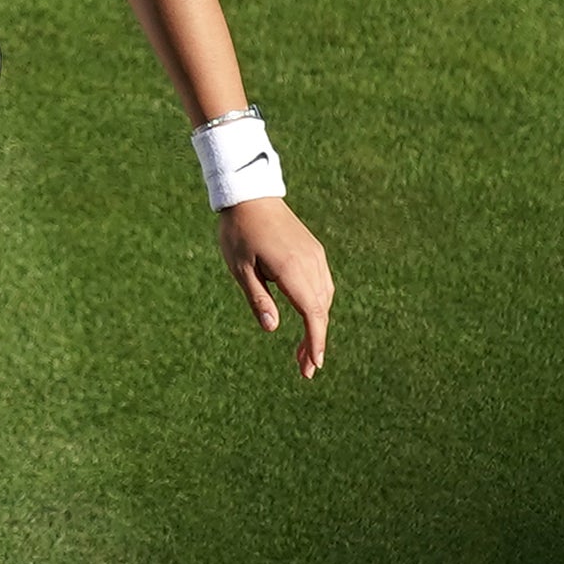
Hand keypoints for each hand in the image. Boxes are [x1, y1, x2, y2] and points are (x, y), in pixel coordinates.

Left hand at [216, 197, 332, 375]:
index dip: (316, 341)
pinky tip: (308, 317)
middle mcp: (311, 264)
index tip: (314, 365)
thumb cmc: (238, 232)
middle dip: (316, 341)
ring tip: (304, 350)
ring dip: (318, 324)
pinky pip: (323, 284)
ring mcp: (315, 256)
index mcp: (293, 270)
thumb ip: (258, 299)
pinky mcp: (314, 251)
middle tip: (305, 368)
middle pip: (321, 310)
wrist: (250, 195)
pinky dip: (318, 306)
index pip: (313, 314)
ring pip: (325, 298)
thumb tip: (273, 329)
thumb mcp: (240, 269)